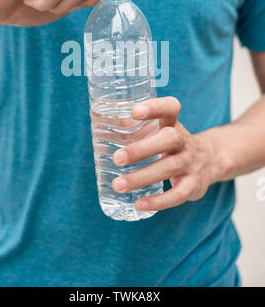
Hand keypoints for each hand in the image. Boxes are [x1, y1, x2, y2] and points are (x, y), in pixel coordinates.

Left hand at [112, 97, 218, 211]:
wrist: (211, 159)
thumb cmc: (173, 142)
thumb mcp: (161, 129)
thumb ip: (136, 127)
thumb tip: (102, 124)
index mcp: (174, 123)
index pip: (170, 108)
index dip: (155, 108)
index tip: (134, 111)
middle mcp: (184, 141)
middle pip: (170, 139)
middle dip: (142, 149)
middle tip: (117, 158)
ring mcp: (191, 163)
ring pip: (169, 168)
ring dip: (141, 177)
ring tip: (118, 184)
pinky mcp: (193, 185)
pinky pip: (178, 195)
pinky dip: (158, 201)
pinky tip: (138, 204)